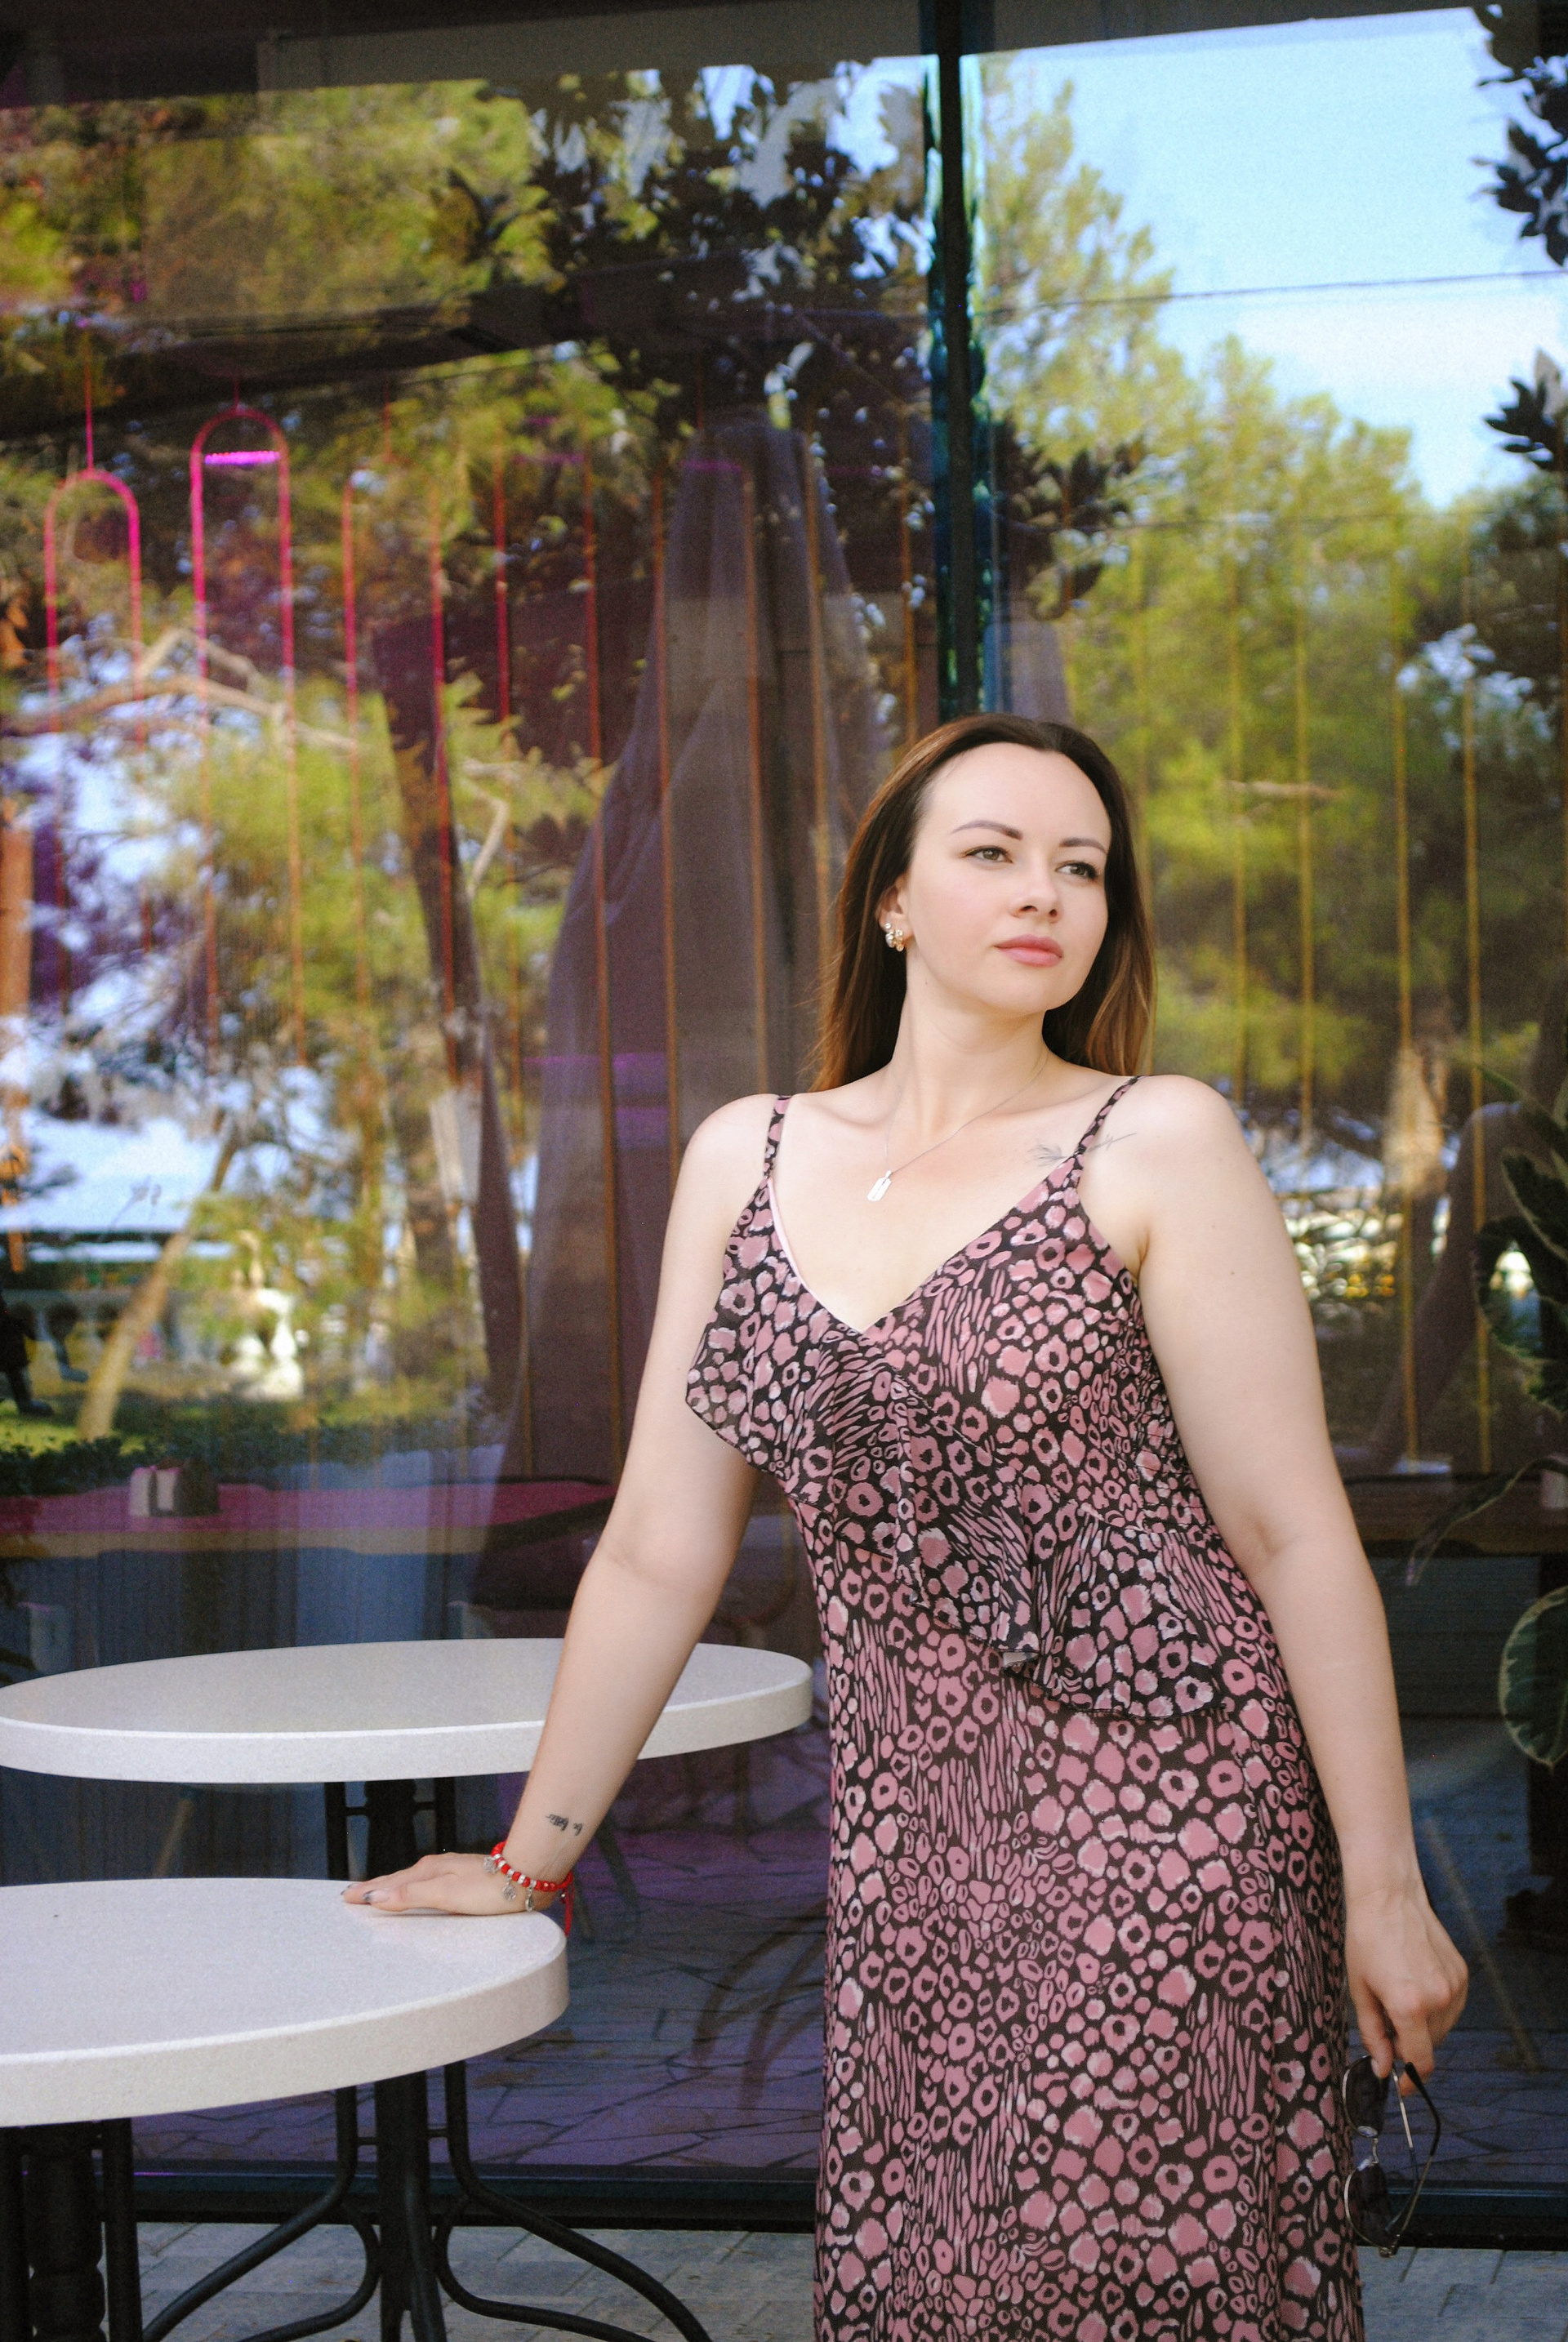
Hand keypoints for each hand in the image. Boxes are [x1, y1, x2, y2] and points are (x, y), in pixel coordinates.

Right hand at [342, 1851, 561, 1917]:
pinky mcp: (462, 1878)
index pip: (389, 1884)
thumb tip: (376, 1896)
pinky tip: (416, 1892)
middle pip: (397, 1879)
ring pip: (411, 1880)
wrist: (525, 1878)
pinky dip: (411, 1888)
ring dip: (392, 1887)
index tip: (346, 1896)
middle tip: (352, 1894)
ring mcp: (449, 1871)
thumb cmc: (488, 1890)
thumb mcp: (445, 1895)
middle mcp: (436, 1868)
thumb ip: (410, 1896)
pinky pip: (426, 1883)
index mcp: (427, 1871)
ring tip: (376, 1893)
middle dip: (374, 1887)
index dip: (367, 1891)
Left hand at [1344, 1880, 1467, 2092]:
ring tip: (1398, 1993)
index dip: (1412, 2080)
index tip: (1403, 2087)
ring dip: (1422, 2026)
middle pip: (1429, 2045)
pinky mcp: (1462, 1974)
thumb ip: (1372, 2034)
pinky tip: (1415, 1982)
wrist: (1389, 1897)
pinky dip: (1435, 2007)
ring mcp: (1454, 1986)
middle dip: (1408, 2043)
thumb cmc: (1366, 1940)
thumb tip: (1382, 2068)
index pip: (1420, 2061)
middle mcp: (1438, 1999)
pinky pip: (1451, 2007)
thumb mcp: (1359, 1990)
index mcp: (1409, 2006)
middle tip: (1386, 2019)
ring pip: (1442, 2028)